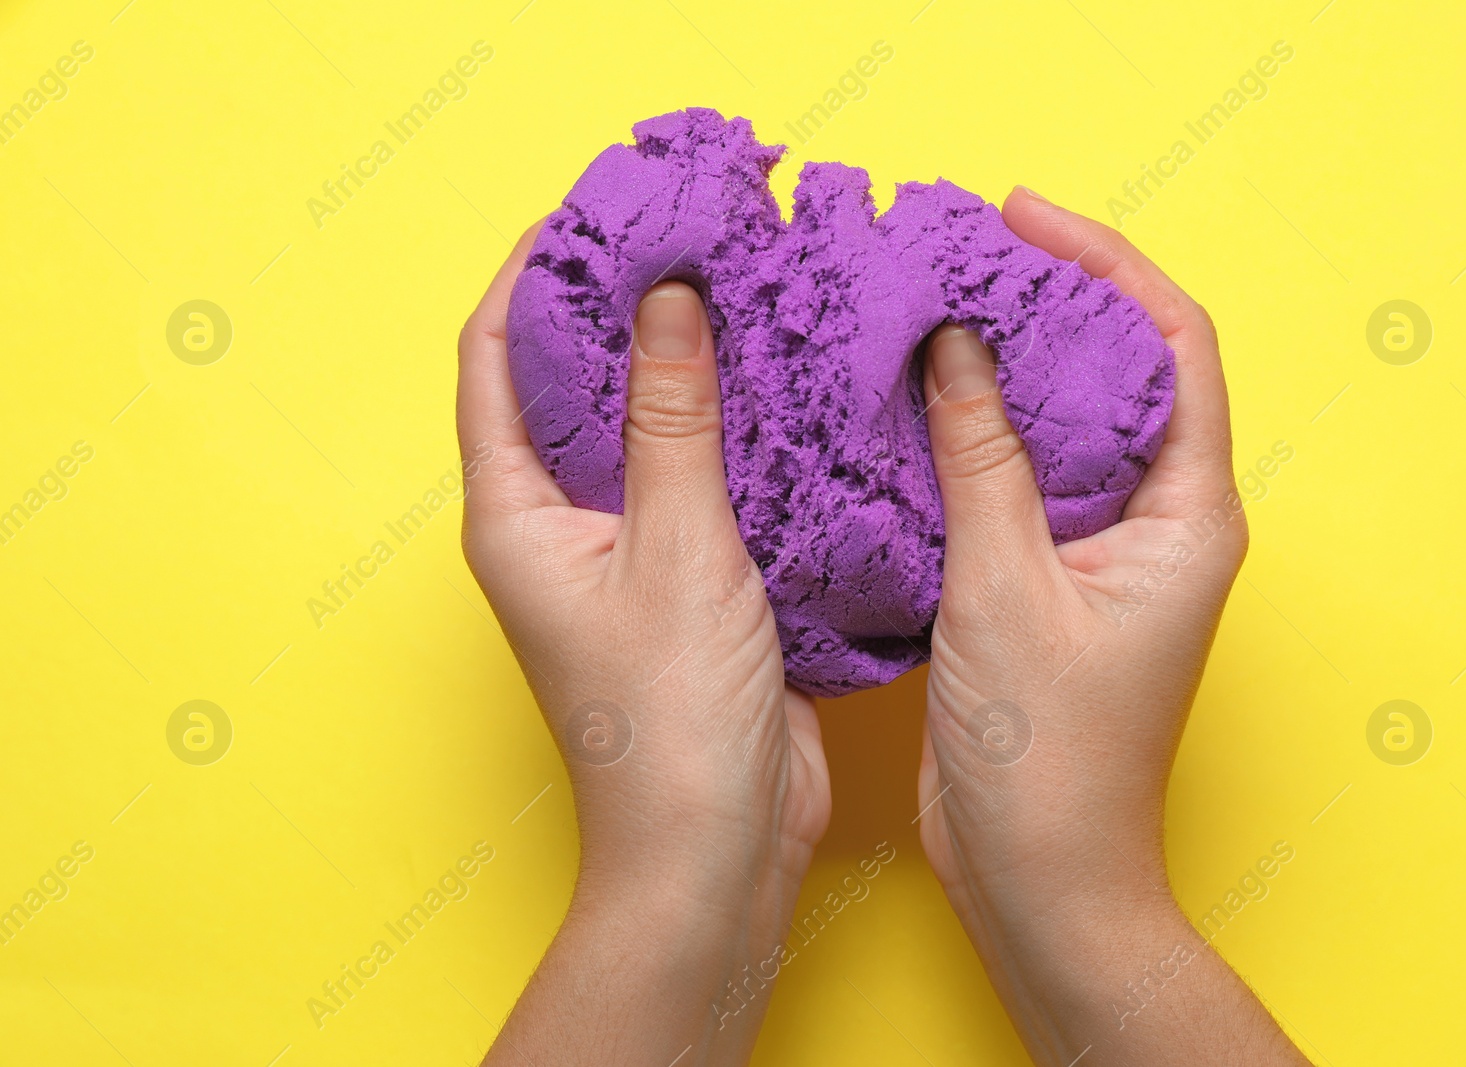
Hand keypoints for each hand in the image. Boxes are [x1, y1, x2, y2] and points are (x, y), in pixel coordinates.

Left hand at [458, 226, 830, 1064]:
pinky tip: (789, 387)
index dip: (531, 273)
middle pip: (571, 384)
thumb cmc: (669, 723)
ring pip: (645, 429)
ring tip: (745, 290)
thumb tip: (667, 298)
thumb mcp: (677, 550)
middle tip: (689, 235)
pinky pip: (704, 478)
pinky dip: (736, 428)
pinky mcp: (692, 581)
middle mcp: (560, 528)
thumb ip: (673, 421)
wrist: (718, 851)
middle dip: (621, 306)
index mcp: (516, 517)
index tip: (593, 208)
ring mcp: (626, 555)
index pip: (494, 360)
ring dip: (686, 364)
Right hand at [915, 188, 1308, 1064]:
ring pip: (1060, 420)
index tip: (1020, 219)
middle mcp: (1156, 522)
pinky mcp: (1045, 579)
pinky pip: (1014, 475)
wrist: (1038, 877)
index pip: (1172, 345)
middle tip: (957, 247)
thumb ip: (983, 458)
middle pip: (1118, 369)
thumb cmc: (1049, 758)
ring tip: (924, 303)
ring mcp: (1100, 551)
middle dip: (1046, 298)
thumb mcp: (1004, 589)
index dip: (1105, 264)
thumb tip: (957, 341)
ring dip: (1001, 361)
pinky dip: (966, 429)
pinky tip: (903, 403)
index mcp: (1188, 515)